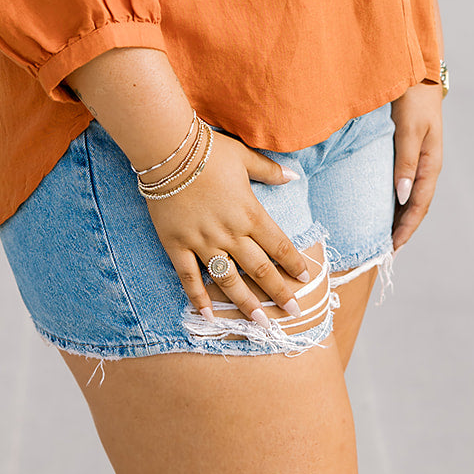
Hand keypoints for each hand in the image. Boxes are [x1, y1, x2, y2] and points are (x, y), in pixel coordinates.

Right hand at [145, 130, 310, 324]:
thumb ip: (269, 170)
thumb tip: (293, 176)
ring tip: (260, 323)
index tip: (305, 279)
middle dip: (278, 292)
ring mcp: (202, 242)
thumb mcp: (244, 157)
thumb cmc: (209, 150)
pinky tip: (207, 315)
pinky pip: (188, 277)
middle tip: (293, 312)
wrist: (169, 150)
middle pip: (259, 269)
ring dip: (246, 303)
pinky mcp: (177, 245)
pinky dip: (198, 298)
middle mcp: (229, 233)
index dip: (293, 263)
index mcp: (249, 213)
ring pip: (228, 280)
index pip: (278, 245)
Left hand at [391, 82, 442, 251]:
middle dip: (402, 229)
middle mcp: (426, 164)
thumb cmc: (412, 98)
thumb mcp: (409, 129)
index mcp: (431, 163)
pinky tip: (382, 203)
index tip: (391, 250)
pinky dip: (394, 198)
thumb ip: (406, 162)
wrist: (415, 71)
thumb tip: (401, 197)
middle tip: (383, 251)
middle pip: (415, 205)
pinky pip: (403, 181)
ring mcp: (418, 157)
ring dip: (398, 215)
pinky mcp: (408, 149)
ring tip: (382, 234)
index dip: (406, 229)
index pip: (419, 205)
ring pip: (409, 195)